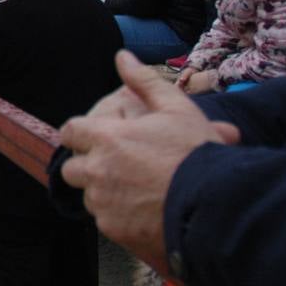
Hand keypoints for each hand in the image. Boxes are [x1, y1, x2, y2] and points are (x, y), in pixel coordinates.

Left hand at [58, 51, 240, 267]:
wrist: (216, 207)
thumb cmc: (197, 153)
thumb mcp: (176, 108)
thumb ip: (144, 81)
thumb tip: (122, 56)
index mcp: (105, 138)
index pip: (70, 132)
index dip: (82, 134)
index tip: (99, 138)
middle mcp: (96, 170)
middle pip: (73, 168)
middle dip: (89, 166)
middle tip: (119, 166)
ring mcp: (102, 203)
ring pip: (90, 196)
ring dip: (105, 192)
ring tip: (139, 189)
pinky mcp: (114, 230)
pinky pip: (107, 221)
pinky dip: (120, 216)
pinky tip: (146, 211)